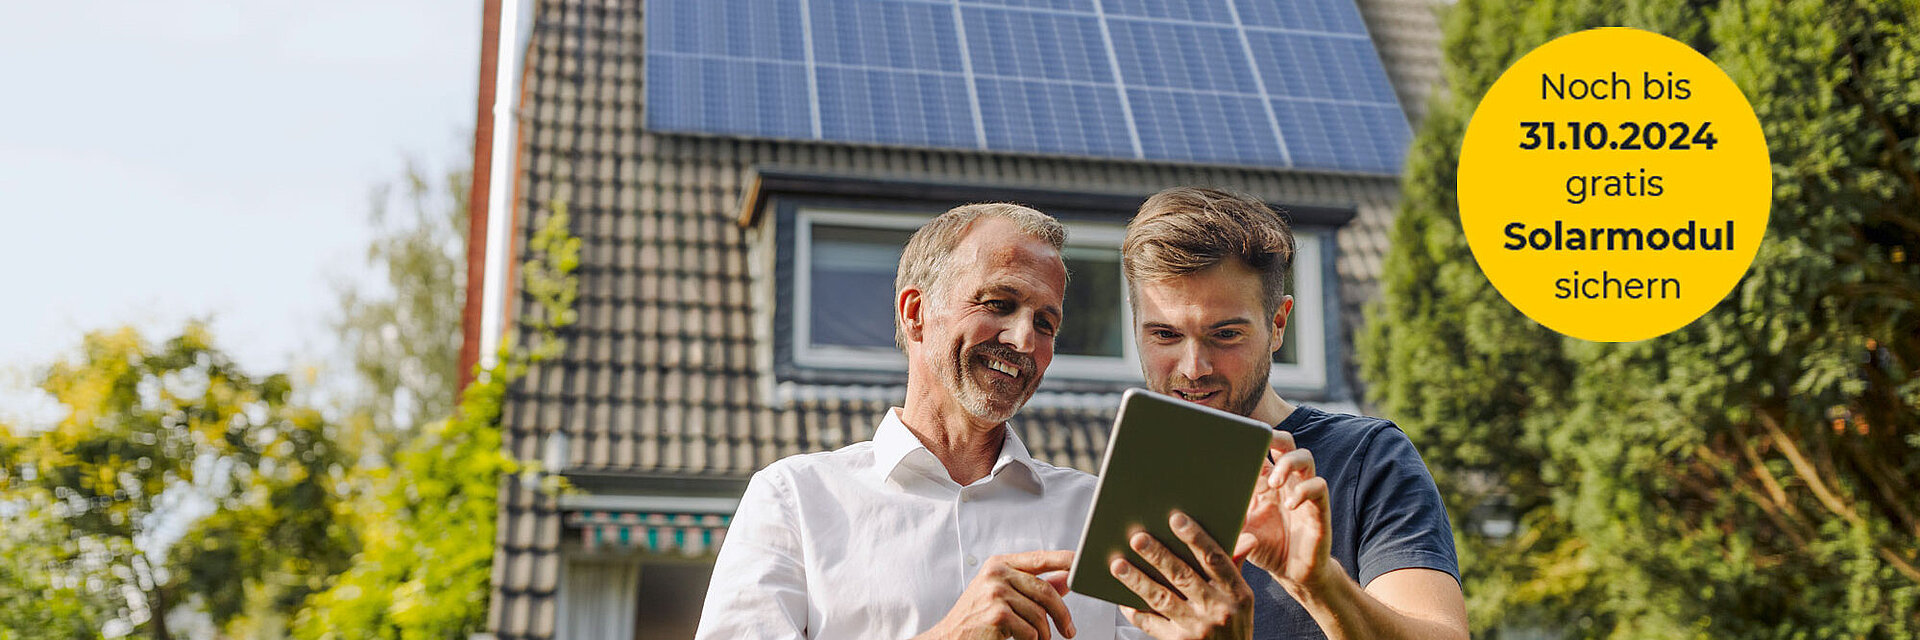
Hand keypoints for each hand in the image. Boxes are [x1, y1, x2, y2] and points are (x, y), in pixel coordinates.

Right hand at [917, 550, 1076, 639]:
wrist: (950, 638)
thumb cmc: (976, 617)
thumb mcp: (1004, 596)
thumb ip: (1034, 586)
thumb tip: (1066, 580)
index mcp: (999, 564)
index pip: (1040, 558)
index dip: (1064, 560)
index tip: (1082, 565)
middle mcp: (996, 573)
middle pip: (1046, 590)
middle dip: (1062, 614)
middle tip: (1069, 630)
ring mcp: (995, 592)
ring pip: (1040, 614)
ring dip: (1043, 634)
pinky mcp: (997, 614)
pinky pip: (1030, 630)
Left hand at [1107, 511, 1253, 639]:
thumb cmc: (1233, 622)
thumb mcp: (1242, 597)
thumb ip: (1234, 566)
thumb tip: (1245, 537)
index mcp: (1237, 592)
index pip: (1215, 559)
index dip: (1196, 537)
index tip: (1176, 518)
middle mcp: (1217, 609)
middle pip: (1183, 576)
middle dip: (1158, 555)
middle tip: (1137, 537)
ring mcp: (1197, 628)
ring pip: (1162, 599)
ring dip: (1138, 581)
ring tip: (1118, 565)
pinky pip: (1151, 624)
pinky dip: (1135, 611)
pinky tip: (1122, 598)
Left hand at [1234, 431, 1333, 586]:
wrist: (1292, 573)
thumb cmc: (1263, 547)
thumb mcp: (1238, 530)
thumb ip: (1223, 515)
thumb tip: (1196, 501)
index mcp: (1263, 480)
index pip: (1260, 447)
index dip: (1249, 439)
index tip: (1231, 438)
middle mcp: (1285, 480)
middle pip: (1285, 442)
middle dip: (1273, 437)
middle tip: (1260, 443)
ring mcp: (1304, 492)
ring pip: (1304, 458)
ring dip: (1288, 463)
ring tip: (1273, 482)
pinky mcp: (1319, 508)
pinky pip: (1318, 486)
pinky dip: (1304, 490)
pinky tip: (1290, 505)